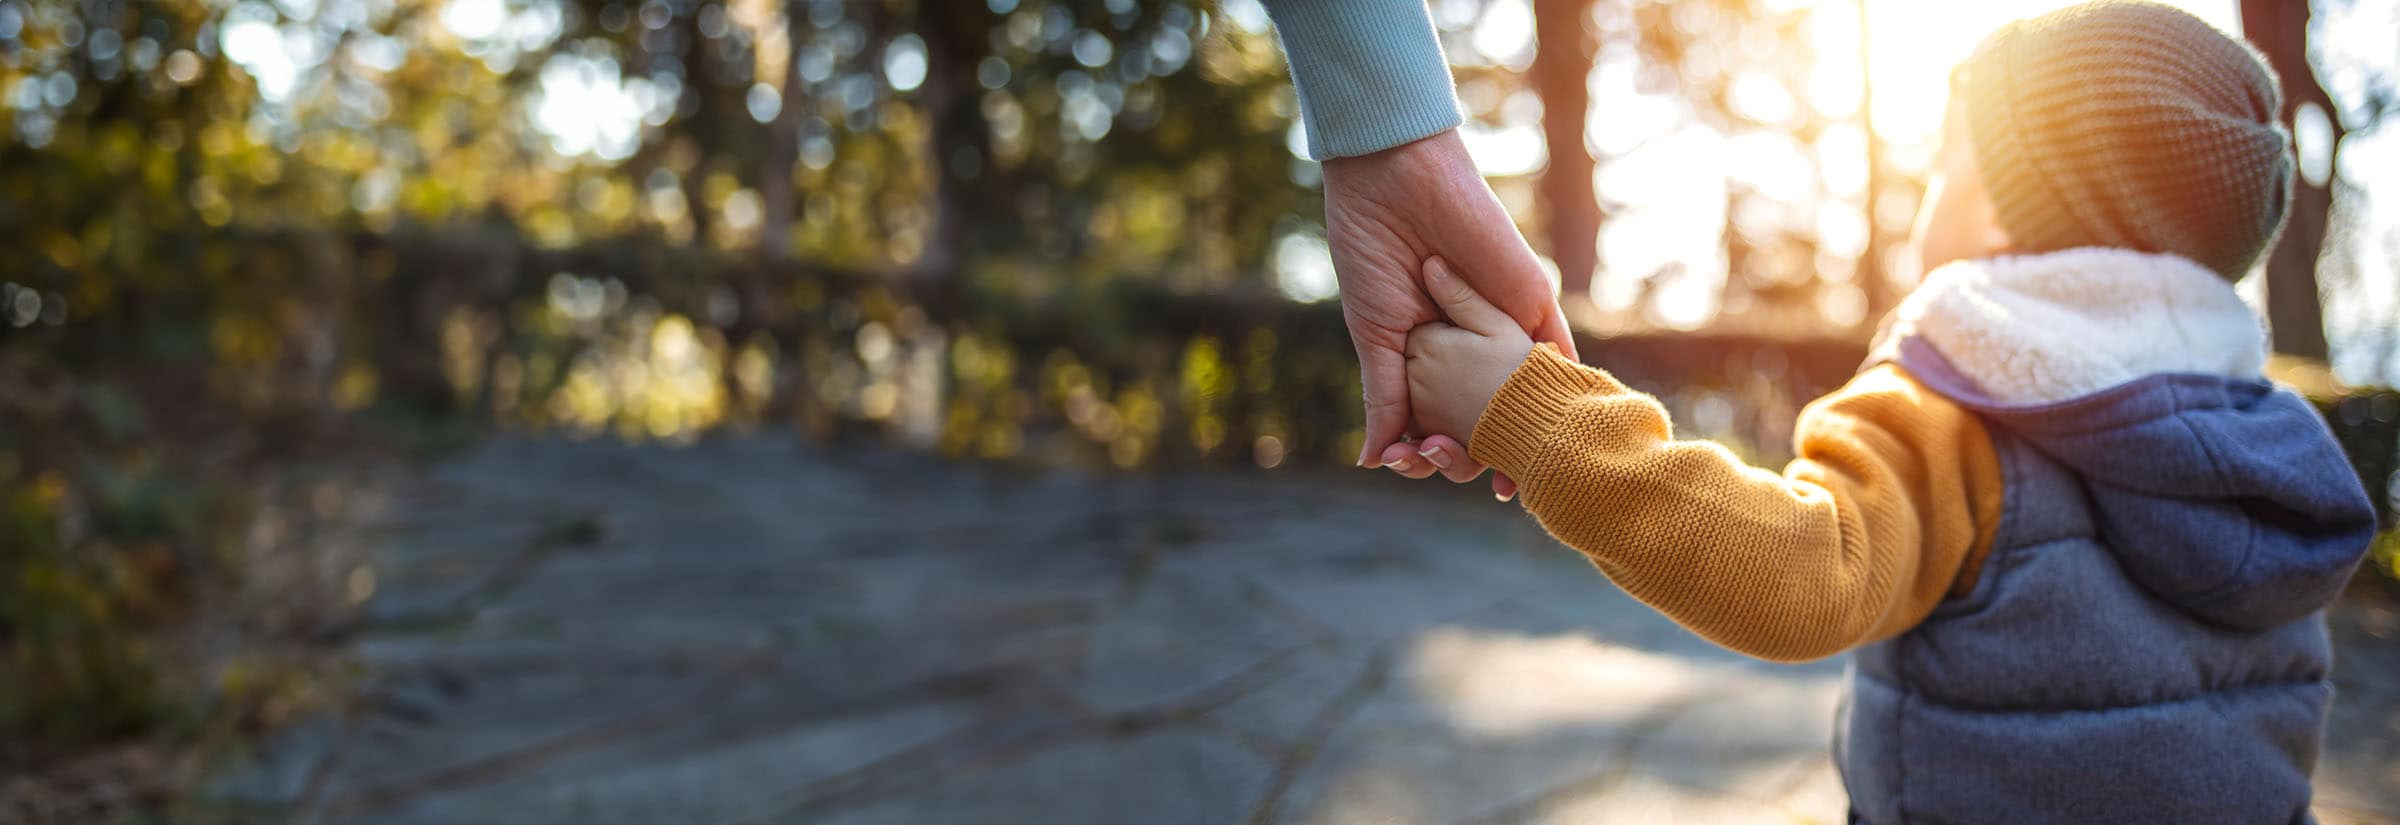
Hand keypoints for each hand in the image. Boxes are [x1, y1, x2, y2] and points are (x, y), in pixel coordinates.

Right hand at [1323, 130, 1574, 489]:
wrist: (1396, 183)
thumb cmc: (1373, 253)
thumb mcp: (1375, 336)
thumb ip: (1384, 398)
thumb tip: (1376, 463)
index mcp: (1428, 356)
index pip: (1435, 420)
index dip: (1427, 452)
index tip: (1408, 462)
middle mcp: (1469, 348)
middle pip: (1481, 421)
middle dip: (1467, 456)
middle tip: (1441, 459)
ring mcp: (1504, 329)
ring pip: (1518, 401)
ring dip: (1513, 441)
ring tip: (1498, 474)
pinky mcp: (1532, 303)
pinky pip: (1557, 356)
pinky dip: (1557, 396)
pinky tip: (1550, 431)